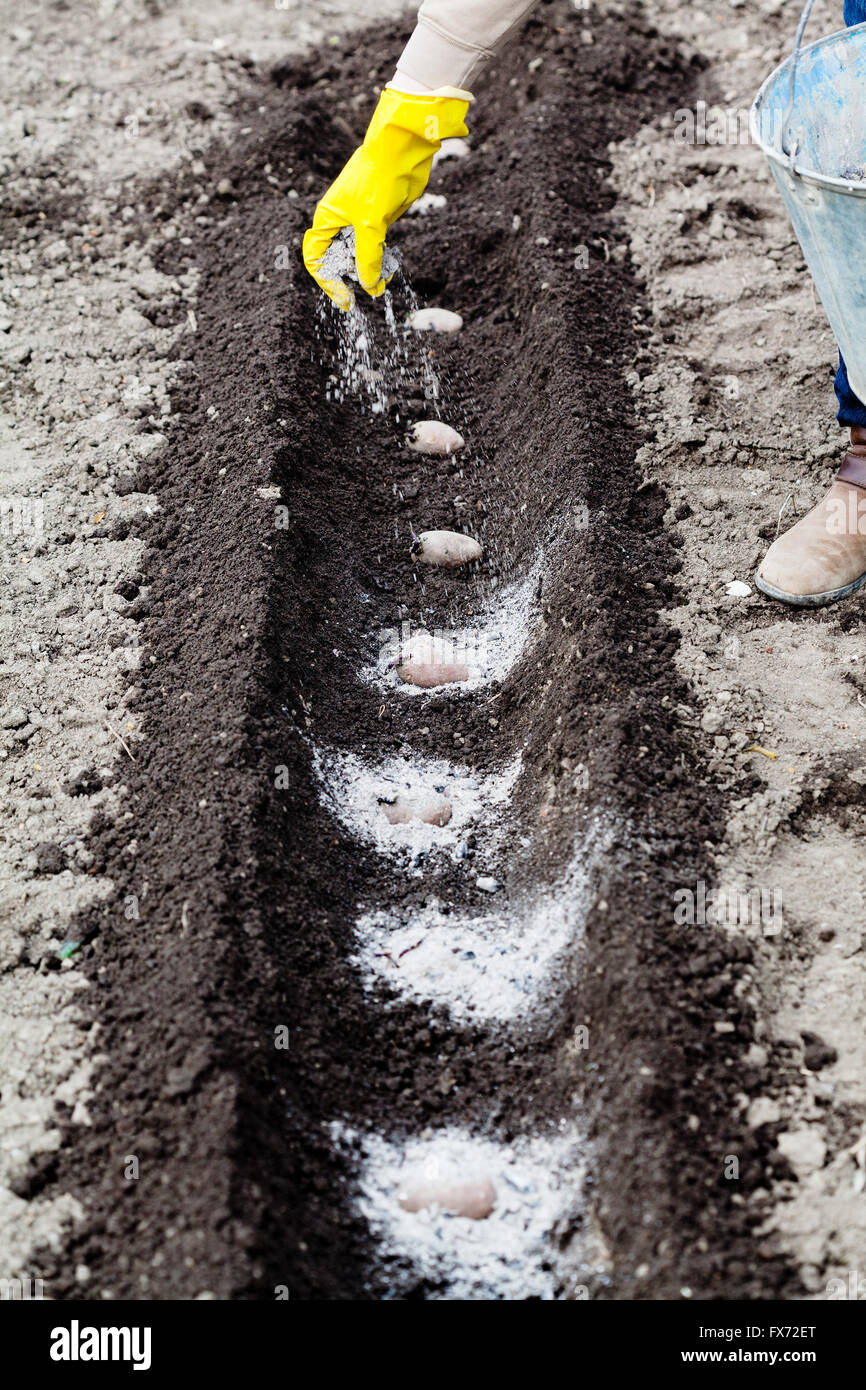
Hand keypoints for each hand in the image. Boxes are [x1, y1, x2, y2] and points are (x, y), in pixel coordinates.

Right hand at [303, 87, 470, 309]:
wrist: (403, 151)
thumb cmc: (379, 179)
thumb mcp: (371, 224)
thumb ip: (368, 257)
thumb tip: (368, 286)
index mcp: (327, 219)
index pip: (316, 258)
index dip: (327, 281)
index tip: (346, 298)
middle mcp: (340, 221)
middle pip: (338, 260)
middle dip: (352, 279)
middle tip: (372, 291)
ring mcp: (359, 221)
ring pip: (359, 256)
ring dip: (370, 272)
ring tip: (384, 283)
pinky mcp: (378, 220)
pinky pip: (375, 248)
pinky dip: (382, 261)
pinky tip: (391, 270)